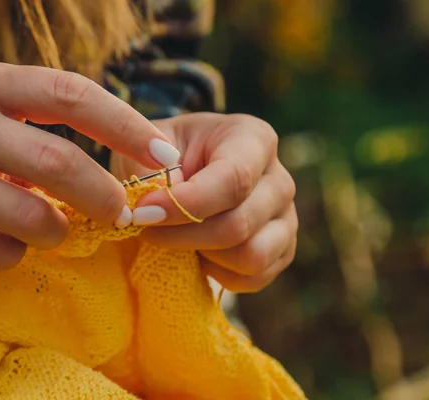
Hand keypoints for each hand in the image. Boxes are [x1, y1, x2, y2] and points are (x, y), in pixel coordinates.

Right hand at [0, 60, 179, 269]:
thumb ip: (44, 125)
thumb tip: (133, 159)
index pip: (72, 94)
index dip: (127, 125)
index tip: (166, 154)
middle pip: (60, 160)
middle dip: (104, 195)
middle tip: (121, 212)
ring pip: (36, 218)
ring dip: (57, 231)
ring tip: (44, 225)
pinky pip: (3, 252)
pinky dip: (16, 253)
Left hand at [111, 113, 297, 292]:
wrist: (185, 171)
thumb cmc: (165, 156)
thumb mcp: (148, 148)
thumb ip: (147, 168)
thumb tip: (157, 204)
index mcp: (254, 139)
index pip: (234, 179)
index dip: (186, 204)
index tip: (142, 213)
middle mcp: (279, 179)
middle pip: (239, 224)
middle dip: (183, 235)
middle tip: (145, 228)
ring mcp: (286, 218)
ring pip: (251, 256)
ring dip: (203, 255)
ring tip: (177, 238)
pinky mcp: (282, 251)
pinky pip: (253, 278)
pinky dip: (218, 273)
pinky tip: (197, 253)